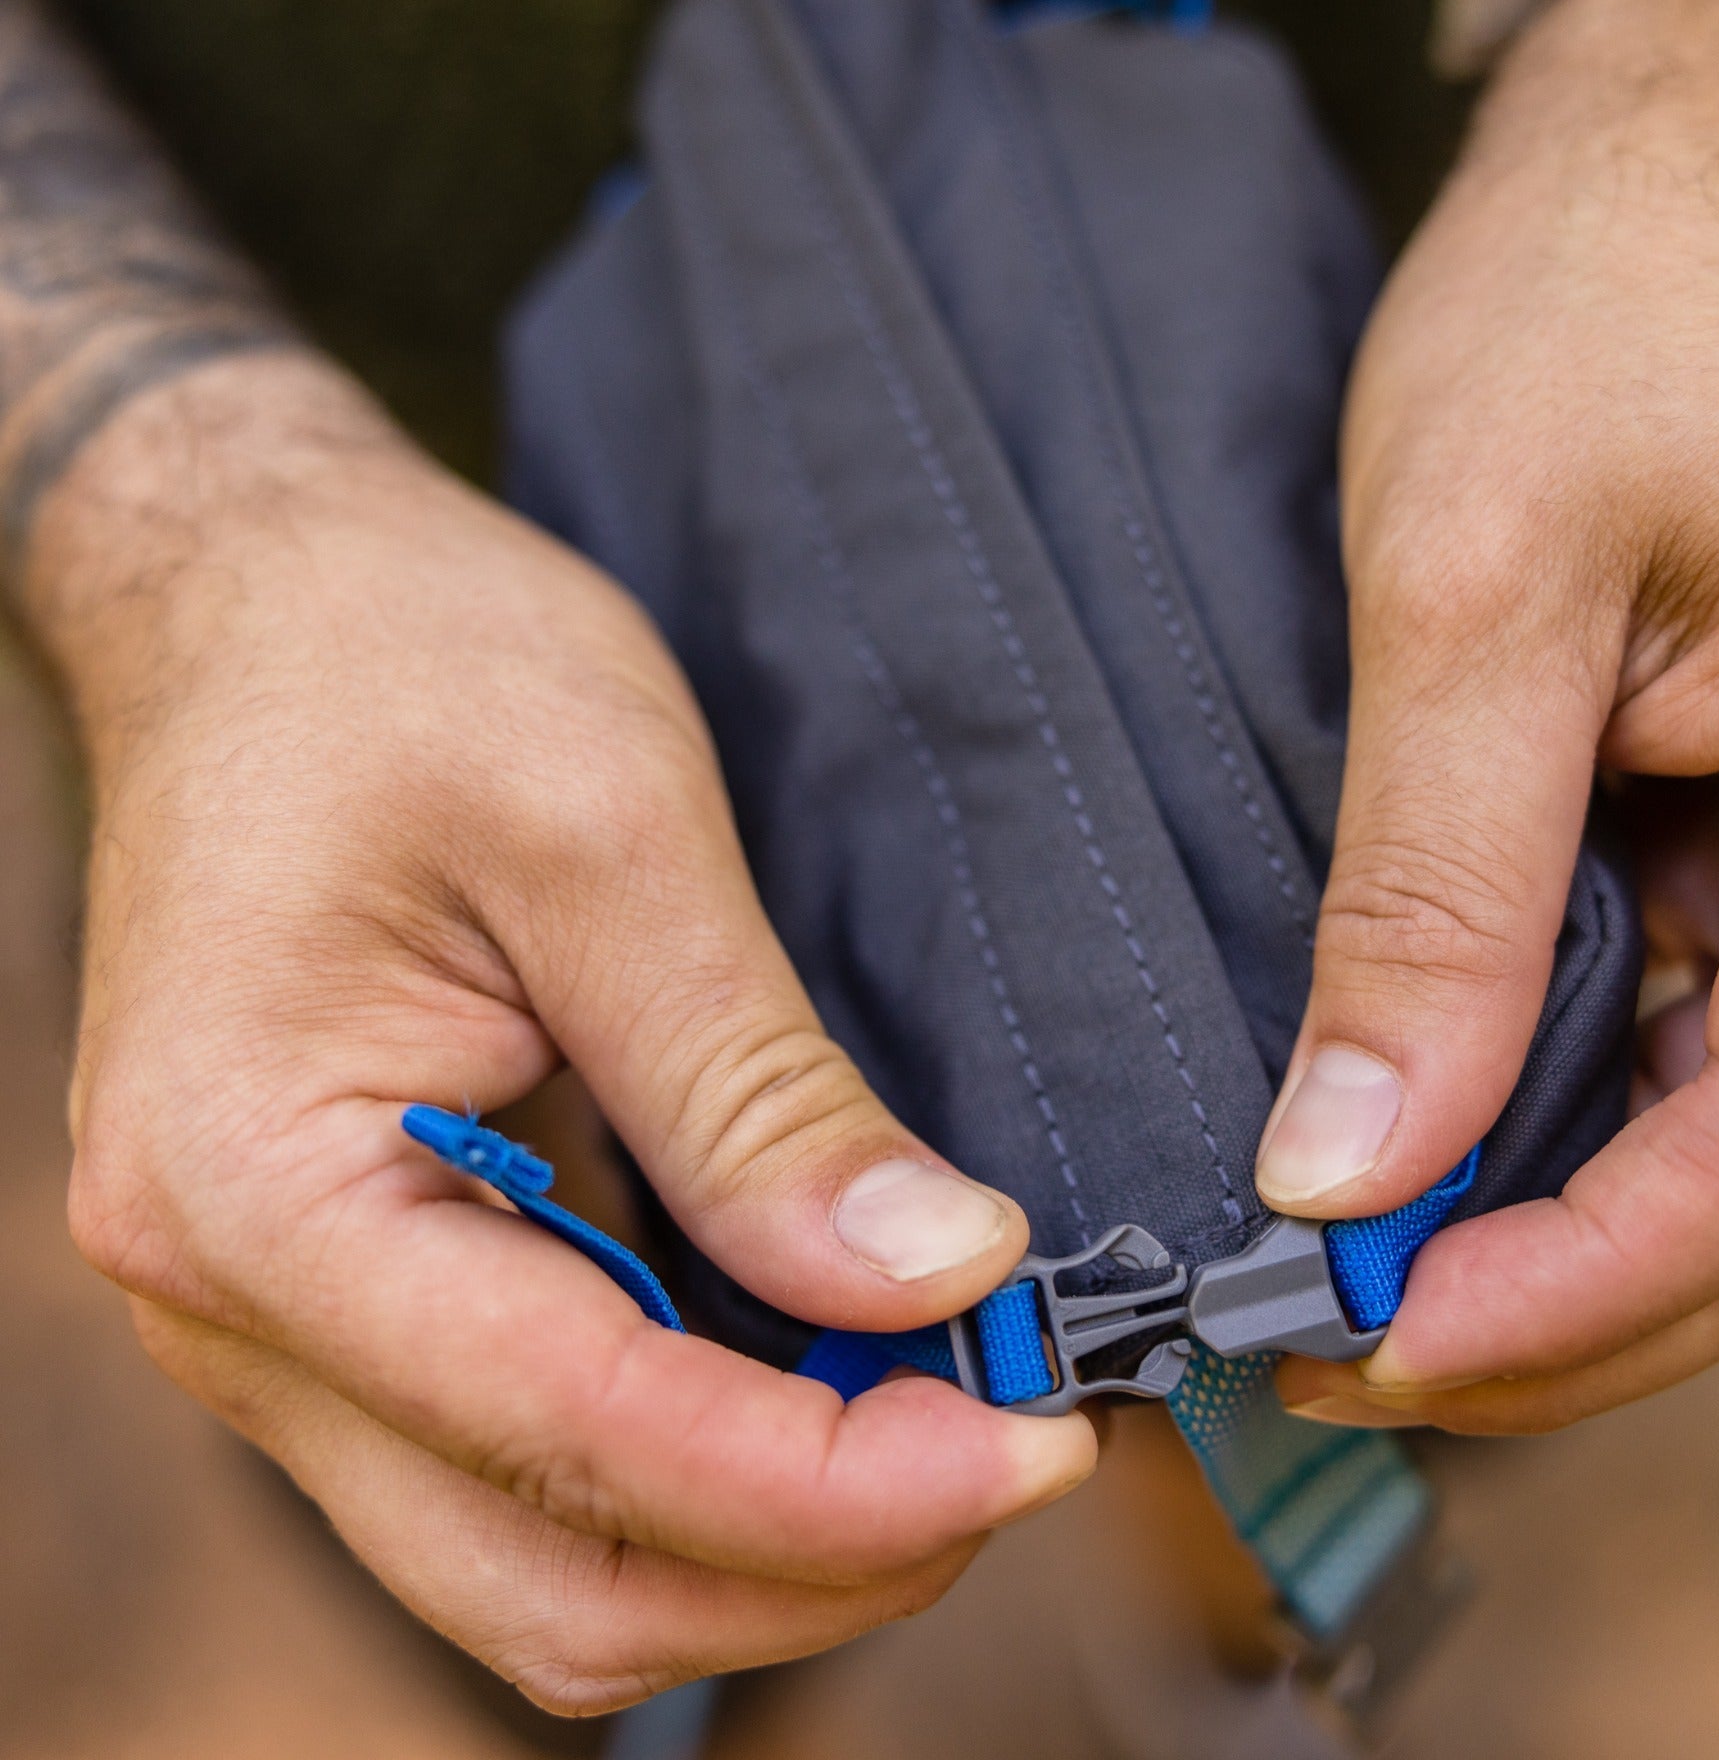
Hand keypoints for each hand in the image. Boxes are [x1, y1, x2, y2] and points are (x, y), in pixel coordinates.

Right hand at [42, 358, 1093, 1709]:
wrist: (260, 589)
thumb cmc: (401, 659)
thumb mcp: (608, 838)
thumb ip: (754, 1090)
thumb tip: (932, 1277)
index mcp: (259, 1187)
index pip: (574, 1432)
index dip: (830, 1483)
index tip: (1036, 1439)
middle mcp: (237, 1301)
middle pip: (545, 1575)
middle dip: (810, 1556)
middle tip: (1021, 1444)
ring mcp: (287, 1307)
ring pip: (536, 1547)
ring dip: (759, 1531)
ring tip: (952, 1415)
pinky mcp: (358, 1276)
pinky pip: (530, 1448)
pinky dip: (697, 1454)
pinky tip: (833, 1372)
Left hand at [1256, 71, 1718, 1432]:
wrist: (1655, 185)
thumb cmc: (1587, 313)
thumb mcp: (1473, 585)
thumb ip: (1435, 887)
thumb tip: (1361, 1162)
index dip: (1605, 1272)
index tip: (1399, 1338)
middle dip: (1591, 1305)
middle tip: (1356, 1353)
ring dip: (1585, 1252)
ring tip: (1377, 1299)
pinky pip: (1717, 1056)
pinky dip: (1586, 1147)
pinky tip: (1446, 1174)